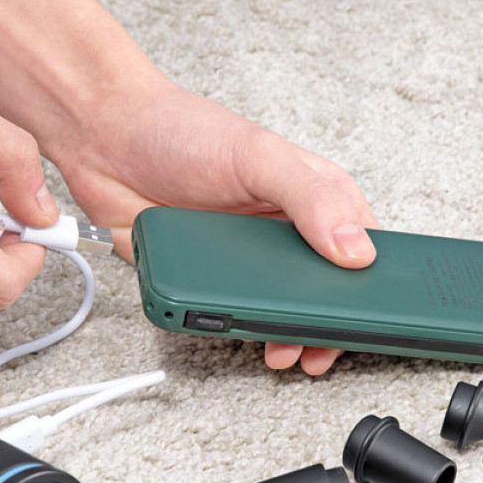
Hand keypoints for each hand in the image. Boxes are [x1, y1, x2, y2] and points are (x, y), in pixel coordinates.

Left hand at [38, 79, 377, 374]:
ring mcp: (245, 258)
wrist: (104, 140)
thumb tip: (356, 250)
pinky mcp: (205, 279)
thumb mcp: (259, 155)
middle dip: (328, 326)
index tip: (378, 315)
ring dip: (285, 337)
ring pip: (277, 311)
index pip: (362, 246)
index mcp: (312, 195)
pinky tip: (240, 335)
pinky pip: (228, 315)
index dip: (373, 284)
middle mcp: (283, 230)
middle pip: (323, 291)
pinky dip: (237, 330)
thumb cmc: (183, 130)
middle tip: (322, 349)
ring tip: (283, 353)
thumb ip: (311, 199)